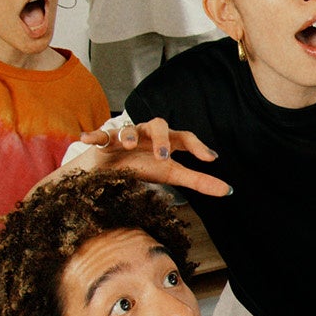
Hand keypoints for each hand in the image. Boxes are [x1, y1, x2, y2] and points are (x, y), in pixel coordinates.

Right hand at [74, 119, 231, 198]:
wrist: (112, 166)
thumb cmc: (145, 166)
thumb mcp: (172, 174)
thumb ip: (199, 181)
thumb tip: (228, 190)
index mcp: (167, 140)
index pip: (186, 137)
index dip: (198, 146)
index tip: (211, 159)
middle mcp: (148, 134)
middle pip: (158, 125)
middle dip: (161, 138)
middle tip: (163, 156)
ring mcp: (126, 135)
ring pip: (127, 128)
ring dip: (128, 134)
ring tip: (128, 144)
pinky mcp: (105, 142)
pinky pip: (100, 136)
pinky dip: (95, 136)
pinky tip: (87, 139)